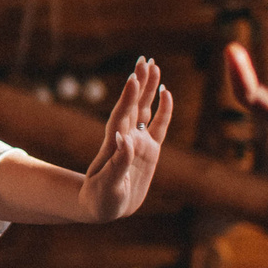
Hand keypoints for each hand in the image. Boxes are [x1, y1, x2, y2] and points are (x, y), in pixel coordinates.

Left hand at [76, 58, 174, 222]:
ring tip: (153, 65)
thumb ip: (118, 163)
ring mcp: (138, 142)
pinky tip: (167, 93)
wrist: (103, 207)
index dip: (127, 98)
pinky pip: (159, 126)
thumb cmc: (101, 199)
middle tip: (145, 60)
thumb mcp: (108, 185)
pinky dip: (163, 110)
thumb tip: (126, 140)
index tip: (132, 77)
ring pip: (145, 109)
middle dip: (139, 83)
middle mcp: (126, 137)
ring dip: (149, 88)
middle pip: (133, 104)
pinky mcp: (149, 150)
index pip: (121, 116)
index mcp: (114, 145)